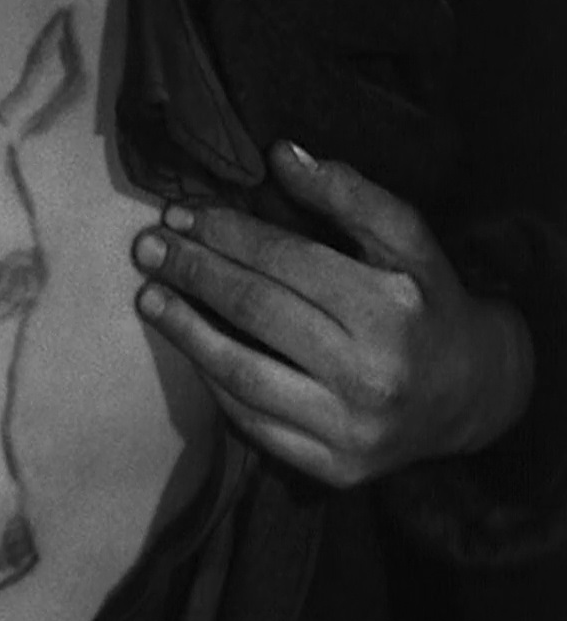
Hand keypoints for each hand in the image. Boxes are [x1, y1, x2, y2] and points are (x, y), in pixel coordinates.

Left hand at [132, 141, 533, 487]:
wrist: (472, 396)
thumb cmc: (427, 305)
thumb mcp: (407, 242)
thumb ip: (349, 195)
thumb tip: (281, 153)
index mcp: (391, 308)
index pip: (287, 261)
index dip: (227, 234)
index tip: (182, 215)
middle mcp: (370, 373)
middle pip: (257, 311)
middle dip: (195, 273)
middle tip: (150, 248)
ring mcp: (348, 427)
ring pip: (242, 374)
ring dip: (185, 332)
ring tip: (149, 299)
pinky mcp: (330, 466)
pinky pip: (250, 422)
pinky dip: (211, 381)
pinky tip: (187, 348)